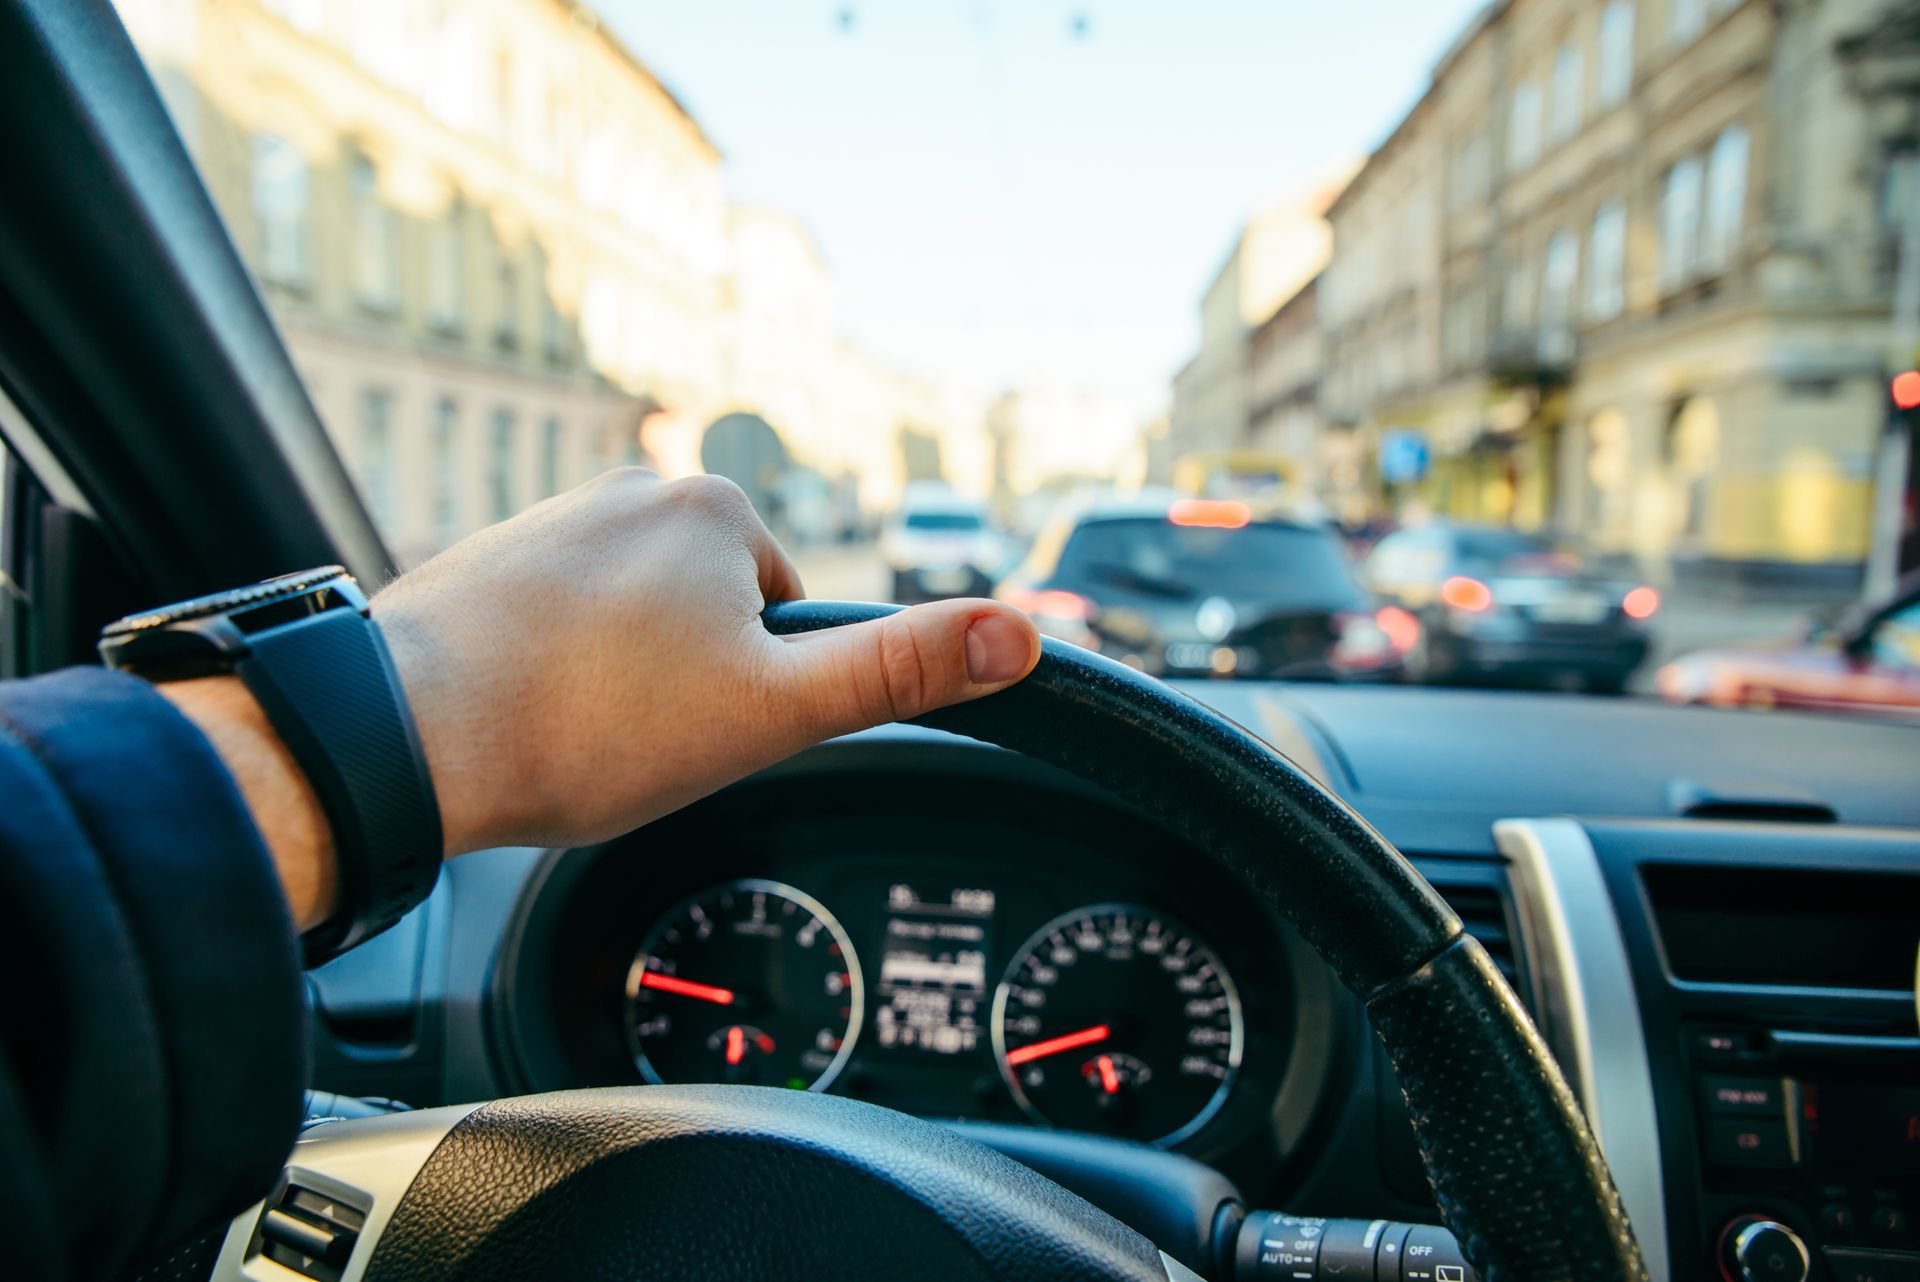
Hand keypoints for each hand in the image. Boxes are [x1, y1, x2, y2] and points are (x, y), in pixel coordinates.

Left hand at [372, 469, 1040, 854]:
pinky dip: (567, 673)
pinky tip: (535, 716)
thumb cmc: (587, 727)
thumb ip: (899, 669)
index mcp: (716, 509)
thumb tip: (1021, 634)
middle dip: (697, 685)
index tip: (705, 728)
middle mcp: (635, 489)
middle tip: (643, 738)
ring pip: (643, 626)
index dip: (764, 692)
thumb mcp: (773, 711)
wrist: (401, 740)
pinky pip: (570, 626)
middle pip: (719, 617)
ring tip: (581, 731)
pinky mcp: (492, 559)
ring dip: (629, 684)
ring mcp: (555, 520)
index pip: (793, 615)